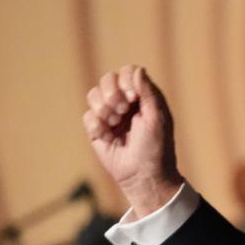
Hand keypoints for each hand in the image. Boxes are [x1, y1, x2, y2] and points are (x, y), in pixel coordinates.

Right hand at [83, 64, 182, 216]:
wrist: (144, 175)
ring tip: (115, 124)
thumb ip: (148, 92)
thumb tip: (137, 69)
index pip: (127, 72)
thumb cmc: (156, 147)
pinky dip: (97, 126)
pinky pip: (87, 117)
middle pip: (107, 79)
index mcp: (142, 97)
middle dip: (112, 93)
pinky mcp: (97, 130)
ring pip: (94, 95)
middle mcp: (125, 103)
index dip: (126, 81)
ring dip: (103, 109)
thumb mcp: (157, 118)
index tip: (133, 98)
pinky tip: (108, 137)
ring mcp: (110, 116)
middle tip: (122, 111)